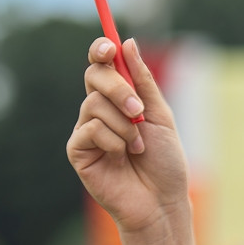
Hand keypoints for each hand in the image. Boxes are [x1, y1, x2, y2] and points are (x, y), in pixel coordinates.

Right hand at [67, 38, 192, 244]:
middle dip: (118, 88)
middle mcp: (98, 111)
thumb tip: (127, 43)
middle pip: (94, 77)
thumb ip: (143, 81)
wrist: (162, 201)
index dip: (100, 51)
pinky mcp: (77, 151)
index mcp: (118, 99)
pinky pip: (90, 129)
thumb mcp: (160, 115)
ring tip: (137, 147)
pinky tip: (122, 158)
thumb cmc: (165, 162)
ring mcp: (86, 131)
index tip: (108, 48)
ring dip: (124, 125)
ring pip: (94, 104)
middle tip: (138, 110)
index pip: (101, 66)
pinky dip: (113, 141)